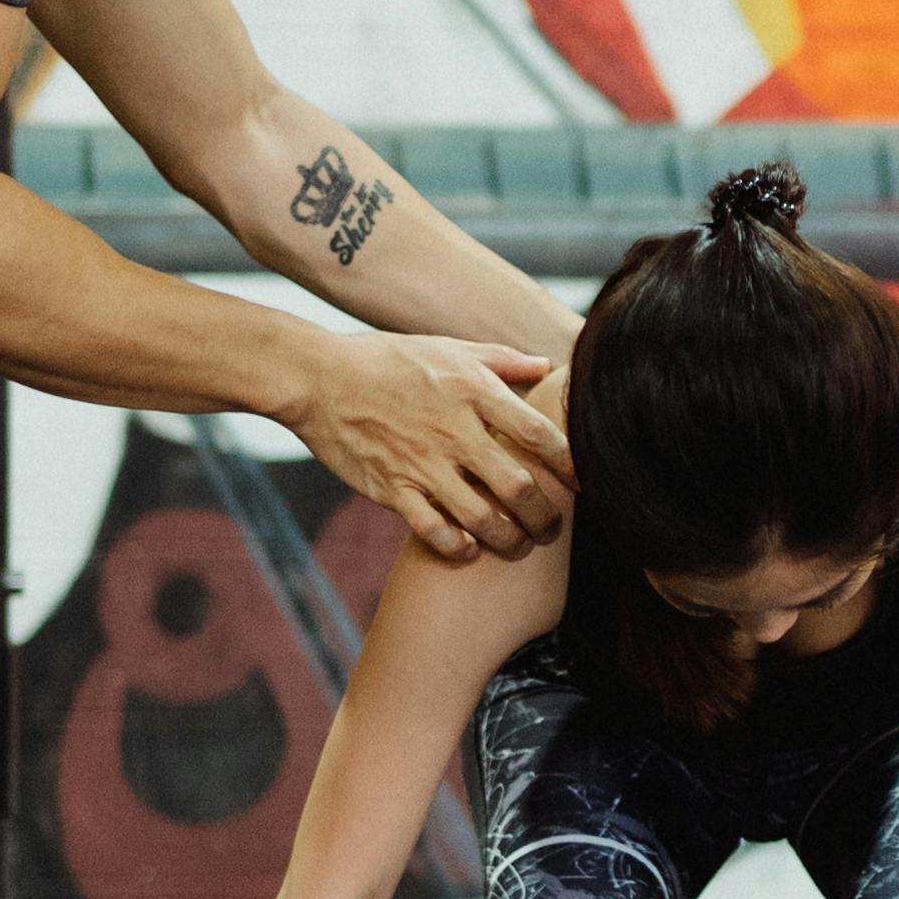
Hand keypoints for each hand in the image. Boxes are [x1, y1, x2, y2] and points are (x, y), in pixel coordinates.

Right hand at [287, 335, 568, 564]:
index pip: (540, 436)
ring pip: (482, 518)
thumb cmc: (387, 360)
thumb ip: (501, 360)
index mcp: (473, 391)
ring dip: (508, 540)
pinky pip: (434, 531)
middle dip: (545, 518)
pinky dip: (458, 547)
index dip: (570, 466)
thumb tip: (547, 367)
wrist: (317, 377)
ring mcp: (421, 462)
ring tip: (517, 546)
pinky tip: (468, 549)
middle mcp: (453, 430)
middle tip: (551, 529)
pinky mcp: (391, 488)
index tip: (581, 484)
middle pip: (519, 487)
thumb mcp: (447, 348)